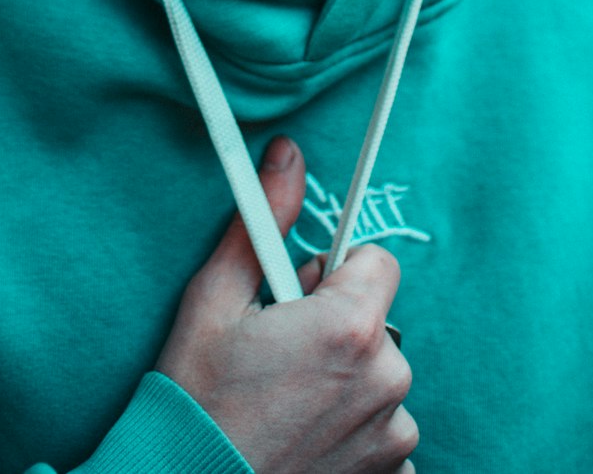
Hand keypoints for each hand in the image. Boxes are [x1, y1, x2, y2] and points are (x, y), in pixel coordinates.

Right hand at [156, 136, 417, 473]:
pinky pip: (384, 428)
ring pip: (379, 375)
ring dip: (345, 381)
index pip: (376, 262)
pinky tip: (305, 437)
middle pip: (376, 321)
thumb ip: (262, 220)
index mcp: (350, 325)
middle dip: (336, 327)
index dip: (335, 273)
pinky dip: (353, 429)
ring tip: (287, 403)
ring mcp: (394, 434)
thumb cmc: (197, 400)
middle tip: (280, 355)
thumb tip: (288, 154)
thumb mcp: (215, 299)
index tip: (300, 295)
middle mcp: (387, 379)